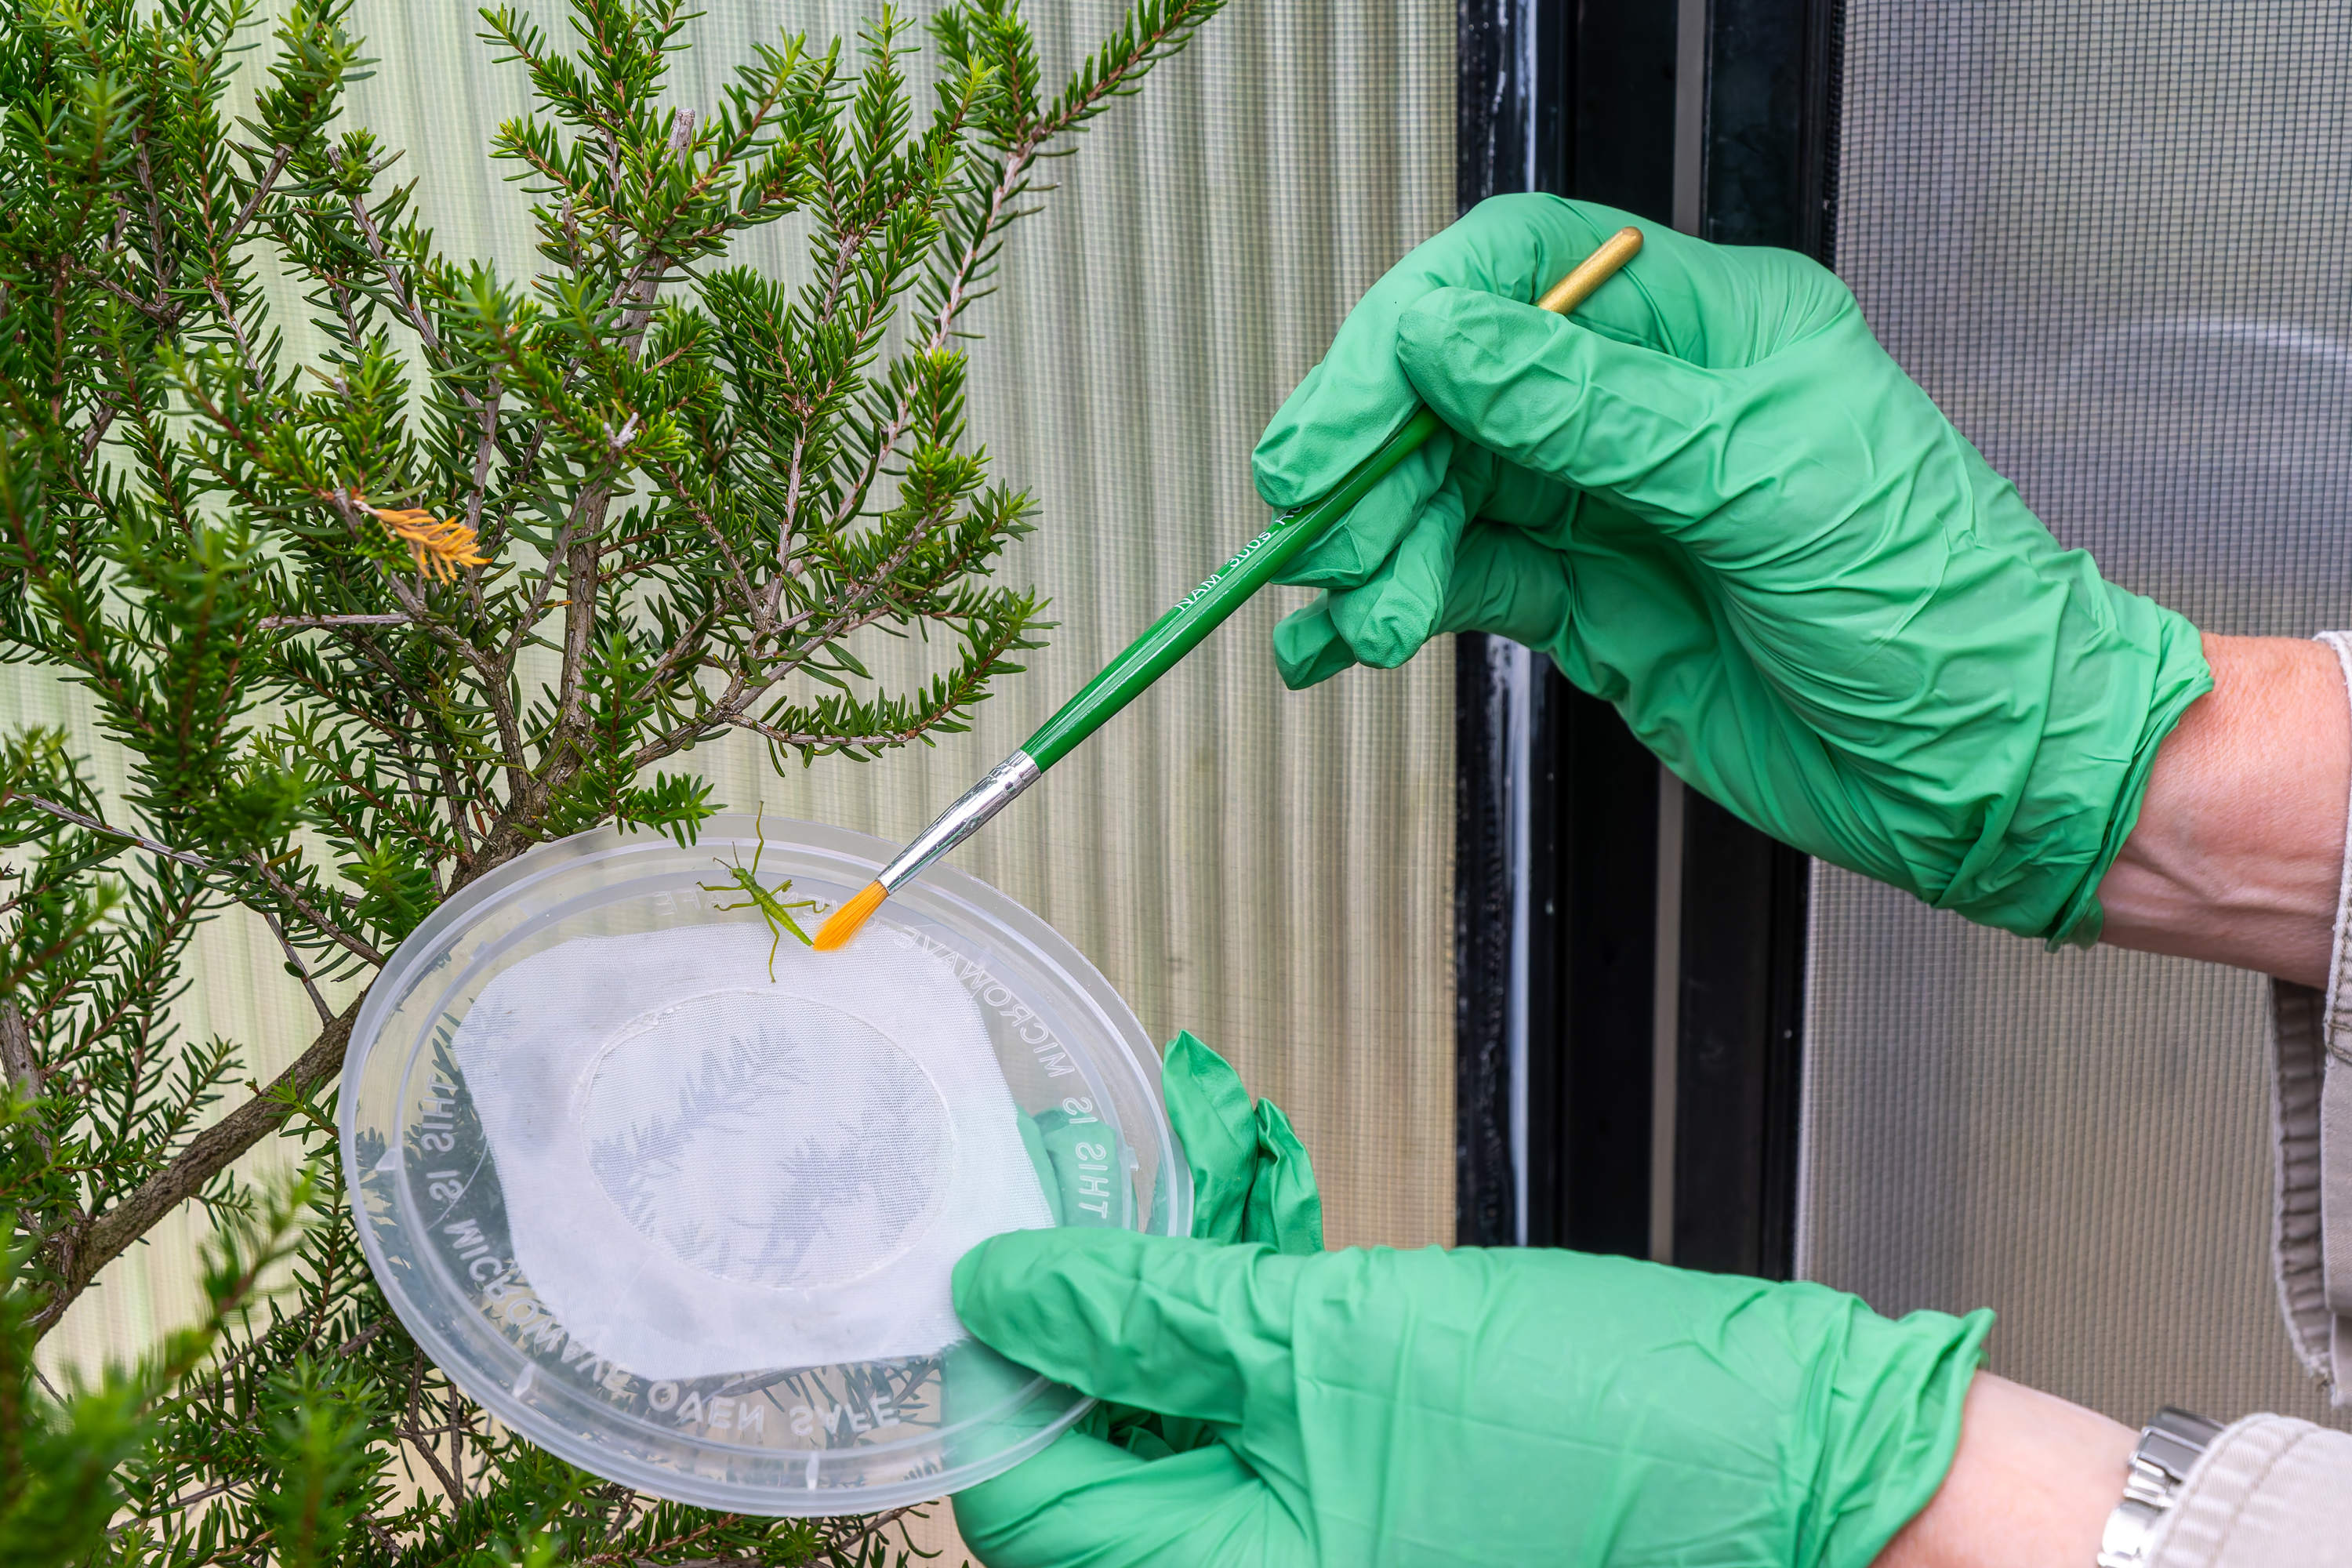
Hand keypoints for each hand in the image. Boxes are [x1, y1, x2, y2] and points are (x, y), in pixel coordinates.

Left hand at [951, 1044, 1989, 1566]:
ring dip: (1175, 1306)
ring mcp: (1323, 1555)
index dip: (999, 1365)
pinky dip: (1246, 1333)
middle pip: (1097, 1465)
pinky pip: (1259, 1431)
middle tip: (1112, 1191)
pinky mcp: (1372, 1509)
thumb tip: (1003, 1285)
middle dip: (1097, 1316)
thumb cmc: (1594, 1421)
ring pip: (1180, 1431)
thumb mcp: (1336, 1335)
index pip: (1029, 1499)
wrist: (1787, 1455)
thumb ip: (1152, 1311)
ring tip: (1212, 1186)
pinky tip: (1268, 1236)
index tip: (1001, 1246)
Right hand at [1255, 194, 2211, 943]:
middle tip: (1315, 516)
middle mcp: (1645, 407)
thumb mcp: (1757, 484)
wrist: (1981, 772)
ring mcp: (1608, 507)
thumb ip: (1583, 412)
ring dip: (1376, 547)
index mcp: (1707, 331)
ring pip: (1442, 492)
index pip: (1522, 272)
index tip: (1355, 406)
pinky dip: (1391, 608)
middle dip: (1373, 449)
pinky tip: (1340, 642)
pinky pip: (1459, 583)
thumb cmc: (1933, 607)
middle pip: (1458, 386)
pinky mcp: (1586, 605)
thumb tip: (1439, 341)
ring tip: (1352, 611)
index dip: (1419, 326)